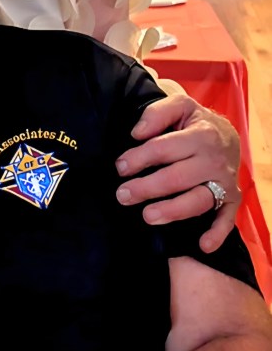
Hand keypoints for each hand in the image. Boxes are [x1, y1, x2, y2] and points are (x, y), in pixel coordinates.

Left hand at [114, 94, 240, 251]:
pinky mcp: (231, 199)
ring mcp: (223, 181)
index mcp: (200, 134)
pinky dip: (217, 233)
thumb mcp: (179, 106)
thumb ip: (157, 113)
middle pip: (176, 177)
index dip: (139, 158)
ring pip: (198, 200)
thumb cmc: (193, 123)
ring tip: (147, 216)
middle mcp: (213, 160)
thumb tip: (137, 133)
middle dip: (146, 188)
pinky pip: (227, 219)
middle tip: (122, 195)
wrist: (227, 135)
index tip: (120, 167)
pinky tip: (202, 245)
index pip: (163, 148)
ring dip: (173, 211)